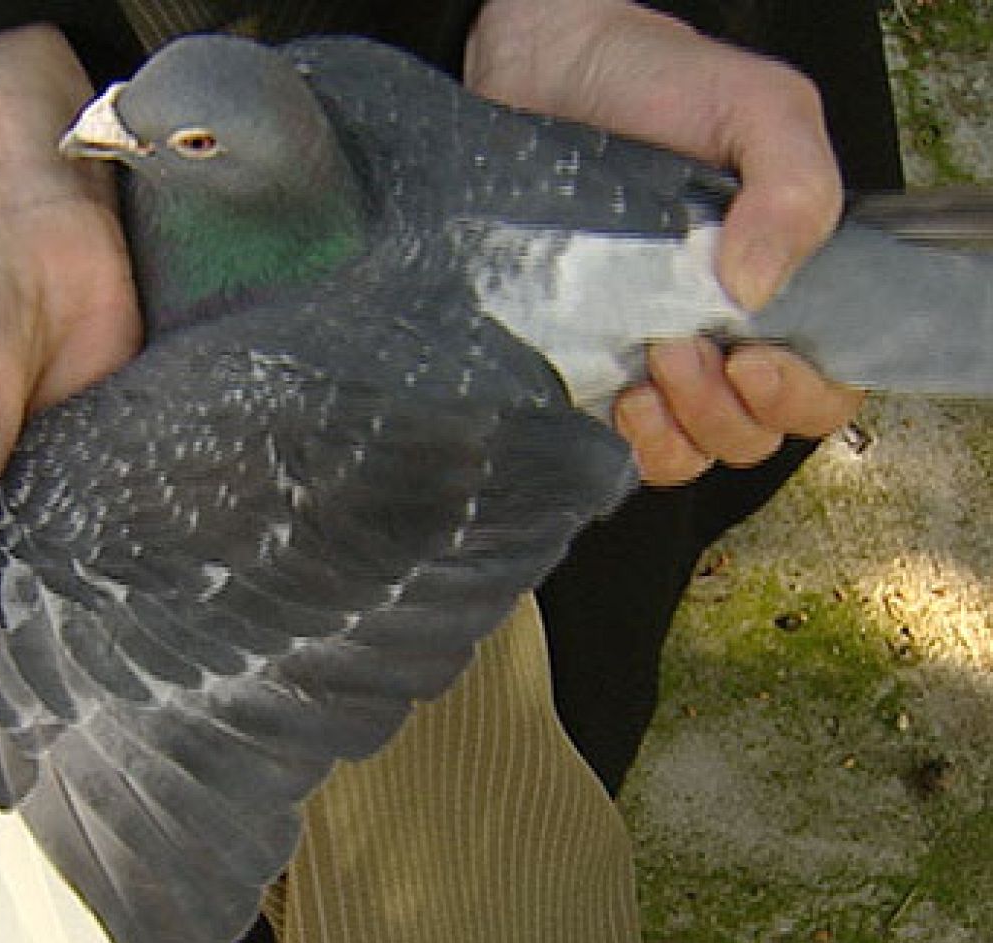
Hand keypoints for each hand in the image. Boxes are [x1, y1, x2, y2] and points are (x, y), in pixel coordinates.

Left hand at [465, 0, 862, 483]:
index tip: (755, 359)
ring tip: (647, 363)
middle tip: (682, 348)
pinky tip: (610, 395)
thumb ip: (793, 188)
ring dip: (677, 430)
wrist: (543, 67)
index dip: (801, 395)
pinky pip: (616, 446)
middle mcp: (718, 334)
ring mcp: (647, 359)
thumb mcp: (758, 110)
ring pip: (689, 451)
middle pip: (753, 433)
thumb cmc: (655, 82)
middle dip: (726, 411)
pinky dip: (623, 441)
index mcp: (778, 285)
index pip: (822, 385)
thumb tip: (758, 287)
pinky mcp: (580, 367)